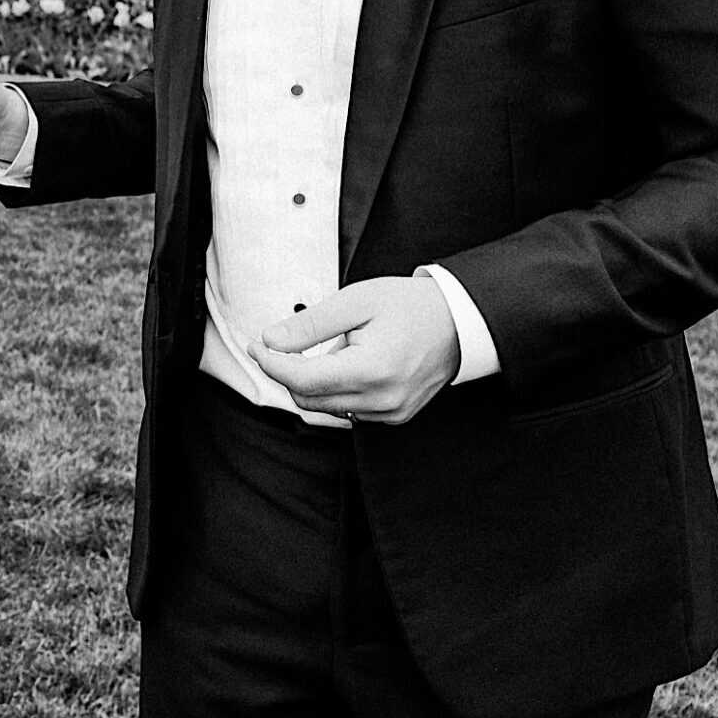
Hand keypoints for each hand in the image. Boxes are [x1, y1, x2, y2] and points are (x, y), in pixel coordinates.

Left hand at [251, 275, 461, 425]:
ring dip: (310, 383)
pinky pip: (347, 411)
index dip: (272, 364)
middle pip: (308, 398)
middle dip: (286, 372)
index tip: (257, 346)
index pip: (302, 380)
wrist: (459, 321)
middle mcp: (383, 400)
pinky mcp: (395, 416)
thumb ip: (310, 325)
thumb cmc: (410, 306)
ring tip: (331, 348)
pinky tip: (346, 365)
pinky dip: (333, 392)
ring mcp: (391, 412)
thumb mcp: (356, 301)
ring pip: (325, 408)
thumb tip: (270, 341)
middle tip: (279, 344)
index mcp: (373, 370)